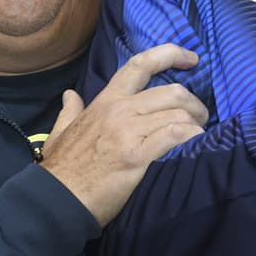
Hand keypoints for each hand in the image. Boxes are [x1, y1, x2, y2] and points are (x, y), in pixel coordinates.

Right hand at [39, 44, 207, 225]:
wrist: (55, 201)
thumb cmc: (61, 170)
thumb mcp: (60, 133)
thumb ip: (70, 111)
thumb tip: (70, 95)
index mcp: (105, 101)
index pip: (140, 64)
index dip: (169, 54)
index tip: (192, 58)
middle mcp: (120, 110)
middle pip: (171, 92)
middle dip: (194, 103)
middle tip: (200, 118)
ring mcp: (128, 132)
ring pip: (177, 114)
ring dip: (196, 124)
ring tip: (199, 136)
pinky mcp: (136, 156)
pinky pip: (174, 136)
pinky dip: (191, 137)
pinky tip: (196, 143)